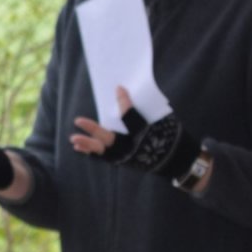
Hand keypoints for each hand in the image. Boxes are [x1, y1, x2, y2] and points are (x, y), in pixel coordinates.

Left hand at [71, 87, 199, 180]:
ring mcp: (128, 158)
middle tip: (78, 120)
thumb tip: (124, 96)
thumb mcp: (163, 120)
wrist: (178, 160)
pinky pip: (105, 158)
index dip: (125, 104)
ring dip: (88, 145)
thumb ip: (143, 111)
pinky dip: (93, 153)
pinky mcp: (124, 162)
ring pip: (104, 152)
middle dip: (94, 130)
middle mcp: (135, 149)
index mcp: (147, 136)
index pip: (132, 119)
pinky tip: (80, 147)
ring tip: (73, 139)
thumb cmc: (172, 136)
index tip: (119, 89)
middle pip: (111, 140)